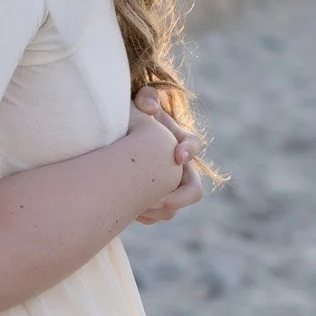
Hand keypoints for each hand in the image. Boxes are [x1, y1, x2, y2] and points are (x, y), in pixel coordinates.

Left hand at [129, 87, 205, 224]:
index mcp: (179, 142)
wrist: (120, 139)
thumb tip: (149, 104)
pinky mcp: (155, 201)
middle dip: (178, 198)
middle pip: (193, 192)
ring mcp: (170, 187)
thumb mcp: (138, 104)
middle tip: (156, 199)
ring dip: (157, 210)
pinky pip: (156, 216)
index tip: (177, 156)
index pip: (194, 145)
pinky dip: (143, 215)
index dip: (189, 150)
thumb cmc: (133, 118)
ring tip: (133, 206)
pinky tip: (124, 210)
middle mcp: (180, 168)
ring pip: (173, 210)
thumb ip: (145, 99)